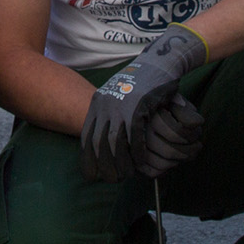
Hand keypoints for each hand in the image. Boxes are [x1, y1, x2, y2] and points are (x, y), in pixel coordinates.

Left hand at [80, 27, 208, 181]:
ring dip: (120, 163)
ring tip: (126, 176)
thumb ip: (107, 115)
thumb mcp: (116, 96)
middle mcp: (105, 106)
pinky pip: (134, 135)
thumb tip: (100, 135)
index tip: (91, 175)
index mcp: (97, 105)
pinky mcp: (138, 107)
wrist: (157, 63)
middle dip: (103, 166)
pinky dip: (137, 151)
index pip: (86, 138)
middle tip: (111, 180)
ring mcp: (120, 106)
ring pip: (114, 142)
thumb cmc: (139, 84)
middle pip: (98, 144)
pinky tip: (141, 162)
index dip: (88, 159)